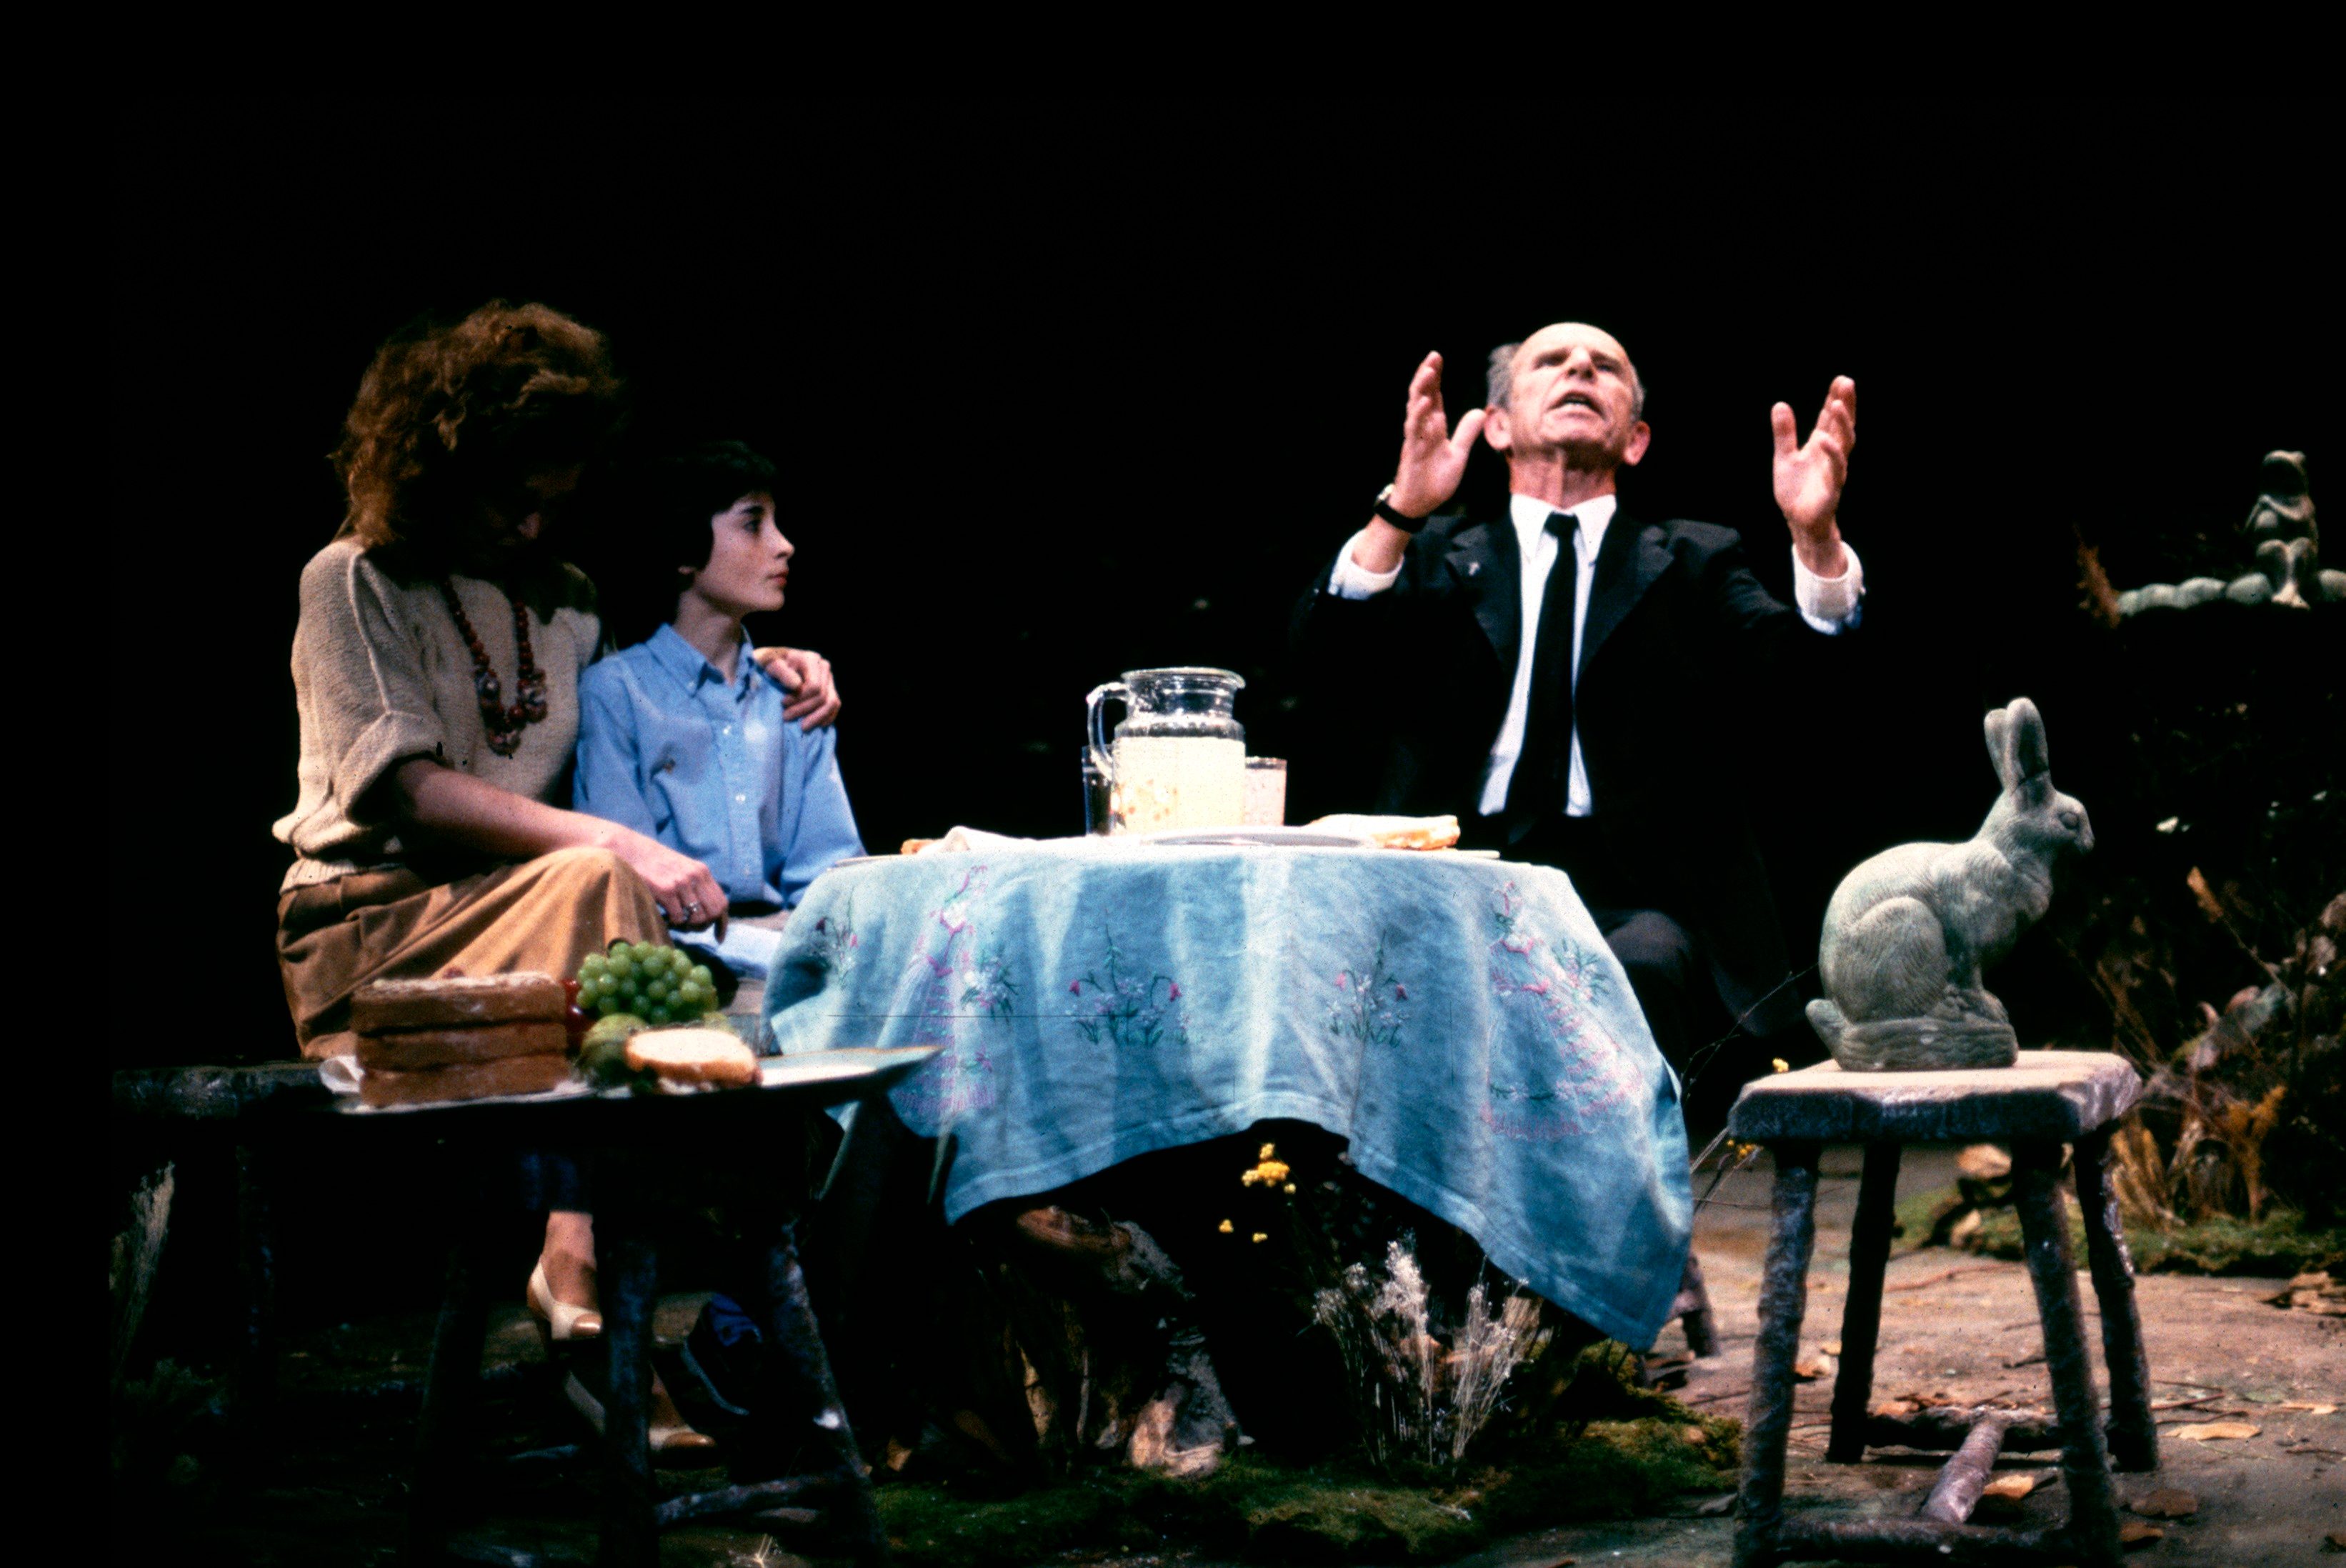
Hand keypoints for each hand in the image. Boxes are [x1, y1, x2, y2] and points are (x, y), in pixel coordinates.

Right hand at [611, 833, 727, 935]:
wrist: (632, 851)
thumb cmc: (657, 865)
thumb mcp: (683, 869)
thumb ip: (697, 886)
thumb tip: (708, 913)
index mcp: (702, 872)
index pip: (722, 902)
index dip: (721, 922)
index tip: (718, 937)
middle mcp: (696, 877)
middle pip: (713, 913)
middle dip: (704, 926)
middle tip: (691, 928)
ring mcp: (682, 883)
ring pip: (698, 918)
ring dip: (688, 926)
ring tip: (677, 922)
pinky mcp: (666, 891)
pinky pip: (679, 918)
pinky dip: (674, 923)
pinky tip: (666, 917)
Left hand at [752, 646, 841, 729]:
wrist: (773, 663)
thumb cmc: (769, 664)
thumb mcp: (769, 664)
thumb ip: (781, 672)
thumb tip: (796, 685)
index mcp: (810, 659)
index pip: (814, 686)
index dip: (799, 699)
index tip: (782, 703)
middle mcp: (823, 667)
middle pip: (822, 696)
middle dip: (804, 710)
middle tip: (786, 717)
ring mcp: (828, 678)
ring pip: (831, 702)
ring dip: (817, 718)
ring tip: (802, 727)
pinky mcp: (830, 688)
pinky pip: (834, 705)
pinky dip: (826, 717)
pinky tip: (815, 725)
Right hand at [1392, 352, 1486, 517]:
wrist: (1420, 505)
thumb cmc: (1434, 481)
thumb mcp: (1458, 455)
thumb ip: (1466, 433)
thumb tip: (1481, 412)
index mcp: (1433, 427)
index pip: (1434, 396)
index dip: (1435, 378)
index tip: (1437, 358)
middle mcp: (1423, 428)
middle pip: (1423, 395)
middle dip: (1427, 375)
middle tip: (1433, 355)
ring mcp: (1416, 438)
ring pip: (1415, 408)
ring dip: (1421, 389)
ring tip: (1427, 370)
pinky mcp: (1411, 451)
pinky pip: (1414, 429)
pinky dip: (1419, 415)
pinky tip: (1424, 401)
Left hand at [1771, 376, 1855, 571]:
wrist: (1798, 522)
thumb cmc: (1796, 490)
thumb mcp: (1784, 457)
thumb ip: (1784, 433)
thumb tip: (1779, 404)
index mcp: (1821, 445)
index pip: (1830, 418)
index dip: (1835, 399)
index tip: (1840, 380)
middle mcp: (1831, 454)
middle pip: (1842, 425)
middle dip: (1846, 404)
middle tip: (1847, 382)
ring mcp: (1834, 470)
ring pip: (1844, 443)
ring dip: (1842, 424)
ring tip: (1836, 404)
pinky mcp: (1832, 488)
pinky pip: (1835, 469)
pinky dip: (1831, 454)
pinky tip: (1824, 439)